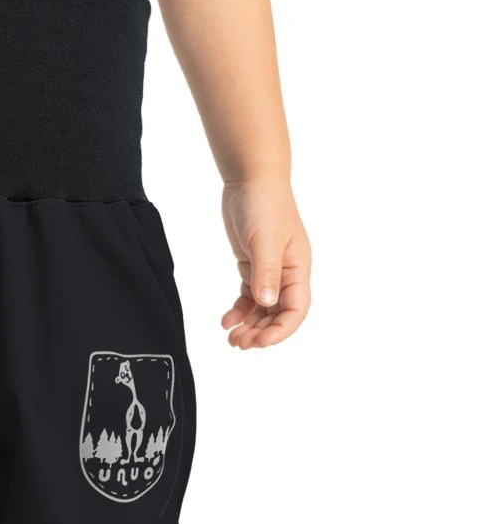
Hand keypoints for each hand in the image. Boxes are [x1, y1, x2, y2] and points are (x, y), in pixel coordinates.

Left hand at [220, 179, 311, 347]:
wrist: (250, 179)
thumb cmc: (264, 203)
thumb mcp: (265, 240)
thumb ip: (266, 272)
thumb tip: (268, 303)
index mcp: (298, 268)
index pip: (296, 309)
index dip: (281, 330)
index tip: (261, 342)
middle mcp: (287, 273)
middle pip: (279, 314)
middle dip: (261, 332)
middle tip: (239, 344)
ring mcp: (270, 271)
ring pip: (263, 309)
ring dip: (249, 326)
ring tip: (232, 339)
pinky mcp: (253, 266)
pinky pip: (249, 297)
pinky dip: (239, 311)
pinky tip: (226, 321)